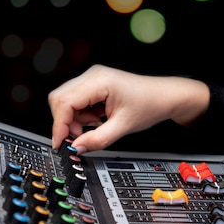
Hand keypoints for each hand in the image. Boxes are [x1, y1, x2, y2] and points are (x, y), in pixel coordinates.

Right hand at [47, 64, 209, 151]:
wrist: (164, 96)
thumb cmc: (150, 104)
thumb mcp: (123, 127)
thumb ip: (97, 139)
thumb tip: (77, 148)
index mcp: (99, 81)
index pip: (65, 102)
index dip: (59, 125)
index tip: (61, 142)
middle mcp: (92, 76)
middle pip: (59, 99)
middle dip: (65, 122)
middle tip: (78, 137)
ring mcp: (92, 79)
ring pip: (66, 101)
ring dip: (74, 120)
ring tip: (94, 127)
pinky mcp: (94, 86)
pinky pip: (76, 102)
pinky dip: (81, 116)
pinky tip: (96, 120)